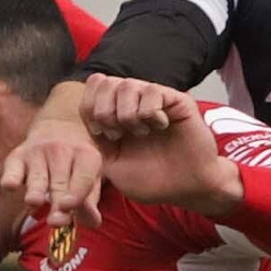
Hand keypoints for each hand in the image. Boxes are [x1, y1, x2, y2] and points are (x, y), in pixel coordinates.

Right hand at [0, 114, 105, 247]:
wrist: (58, 125)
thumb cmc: (77, 163)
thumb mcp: (91, 177)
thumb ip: (90, 202)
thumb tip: (93, 222)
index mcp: (86, 156)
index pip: (83, 178)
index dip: (76, 193)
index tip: (68, 206)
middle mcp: (62, 151)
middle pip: (60, 182)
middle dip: (57, 201)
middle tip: (55, 221)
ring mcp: (38, 152)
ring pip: (37, 177)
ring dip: (36, 190)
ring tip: (34, 201)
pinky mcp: (18, 156)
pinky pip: (13, 168)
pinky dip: (11, 177)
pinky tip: (10, 185)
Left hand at [82, 78, 238, 212]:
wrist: (188, 188)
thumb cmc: (153, 181)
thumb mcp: (112, 169)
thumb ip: (94, 145)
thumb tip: (83, 125)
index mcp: (114, 116)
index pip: (91, 90)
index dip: (90, 109)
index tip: (103, 135)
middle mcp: (132, 103)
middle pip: (104, 82)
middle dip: (105, 111)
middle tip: (119, 134)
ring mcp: (153, 99)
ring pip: (126, 85)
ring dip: (128, 114)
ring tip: (142, 132)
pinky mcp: (174, 100)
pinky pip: (151, 91)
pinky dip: (150, 113)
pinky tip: (160, 126)